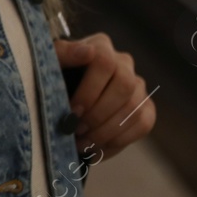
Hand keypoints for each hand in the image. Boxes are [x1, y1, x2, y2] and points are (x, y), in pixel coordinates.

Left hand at [54, 33, 155, 158]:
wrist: (61, 94)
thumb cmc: (52, 77)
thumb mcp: (50, 64)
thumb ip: (63, 54)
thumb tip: (88, 52)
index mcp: (100, 46)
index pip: (105, 62)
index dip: (90, 90)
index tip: (73, 111)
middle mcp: (124, 63)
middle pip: (124, 86)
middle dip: (99, 113)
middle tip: (76, 130)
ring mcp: (137, 85)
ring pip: (134, 108)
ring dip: (107, 131)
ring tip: (82, 144)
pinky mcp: (145, 107)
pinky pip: (143, 124)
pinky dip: (119, 141)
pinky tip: (97, 149)